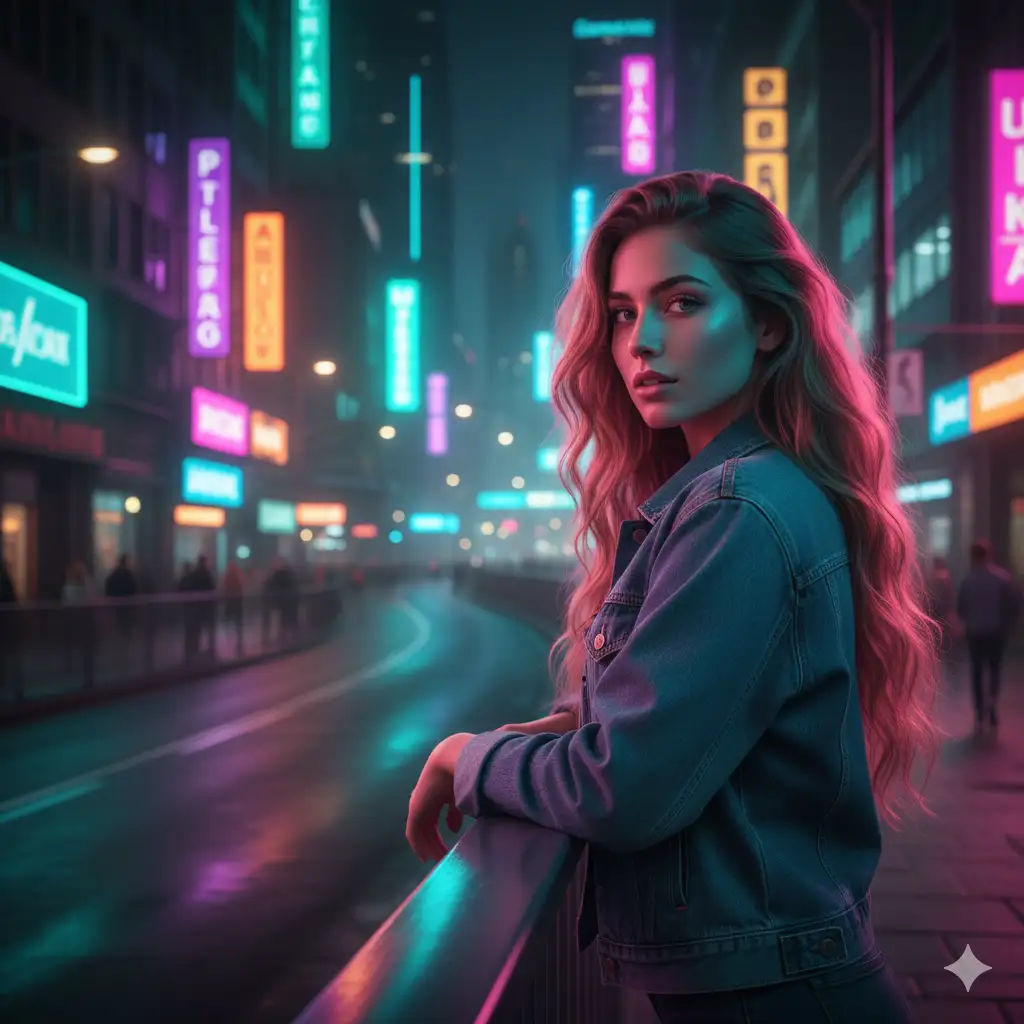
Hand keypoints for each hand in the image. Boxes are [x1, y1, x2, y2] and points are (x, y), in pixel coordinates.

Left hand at [406, 733, 473, 862]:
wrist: (454, 759)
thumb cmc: (468, 771)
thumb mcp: (467, 793)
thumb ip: (463, 809)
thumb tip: (459, 826)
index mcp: (443, 790)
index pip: (442, 810)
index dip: (449, 821)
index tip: (454, 834)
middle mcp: (429, 797)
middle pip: (431, 822)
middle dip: (437, 839)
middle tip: (445, 855)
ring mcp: (420, 803)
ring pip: (422, 830)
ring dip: (430, 845)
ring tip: (438, 858)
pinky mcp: (415, 810)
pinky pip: (413, 832)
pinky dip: (418, 845)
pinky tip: (425, 856)